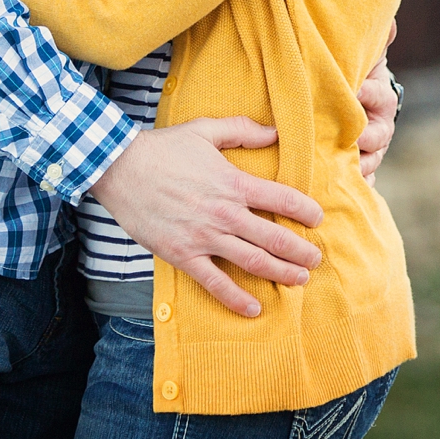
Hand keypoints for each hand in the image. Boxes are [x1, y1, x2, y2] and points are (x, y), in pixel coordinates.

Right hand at [90, 120, 324, 319]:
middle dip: (301, 251)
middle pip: (274, 237)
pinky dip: (236, 298)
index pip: (281, 198)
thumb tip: (274, 133)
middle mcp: (225, 213)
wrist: (121, 169)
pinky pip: (215, 283)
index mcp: (233, 182)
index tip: (318, 218)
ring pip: (253, 261)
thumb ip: (242, 131)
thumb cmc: (164, 148)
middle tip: (316, 260)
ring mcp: (205, 237)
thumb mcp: (205, 130)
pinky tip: (254, 308)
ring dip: (281, 273)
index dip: (305, 210)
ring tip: (300, 280)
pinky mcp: (184, 256)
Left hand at [357, 30, 400, 180]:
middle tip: (343, 137)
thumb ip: (376, 41)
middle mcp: (382, 125)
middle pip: (376, 136)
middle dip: (361, 137)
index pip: (375, 95)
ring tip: (342, 168)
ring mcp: (375, 150)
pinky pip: (365, 180)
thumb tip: (391, 24)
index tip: (351, 92)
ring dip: (358, 165)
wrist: (358, 100)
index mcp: (382, 96)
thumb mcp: (365, 56)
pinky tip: (345, 188)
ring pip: (371, 161)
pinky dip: (357, 184)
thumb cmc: (356, 74)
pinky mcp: (365, 167)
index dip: (364, 94)